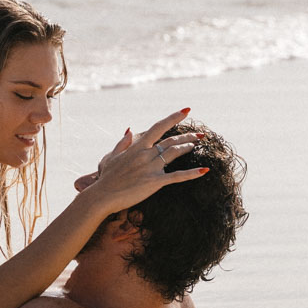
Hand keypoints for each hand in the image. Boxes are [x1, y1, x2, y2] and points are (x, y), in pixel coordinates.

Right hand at [76, 108, 204, 210]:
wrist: (102, 196)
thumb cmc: (106, 178)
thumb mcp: (111, 156)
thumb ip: (122, 143)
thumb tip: (129, 130)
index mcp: (137, 146)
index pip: (158, 127)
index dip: (173, 118)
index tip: (186, 111)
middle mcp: (145, 154)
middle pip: (171, 141)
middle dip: (187, 136)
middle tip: (200, 135)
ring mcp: (150, 167)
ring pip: (174, 154)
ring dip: (188, 148)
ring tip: (197, 146)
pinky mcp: (155, 182)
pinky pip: (177, 176)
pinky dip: (192, 173)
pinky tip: (204, 170)